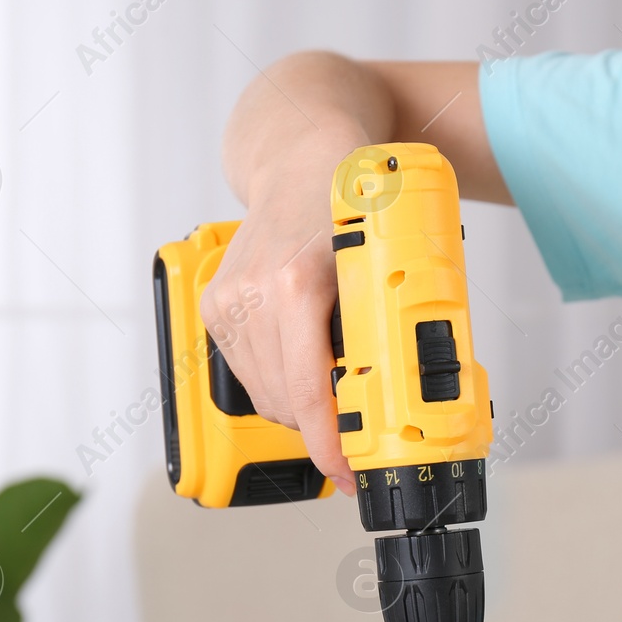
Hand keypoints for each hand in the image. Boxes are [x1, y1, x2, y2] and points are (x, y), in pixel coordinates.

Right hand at [200, 136, 362, 492]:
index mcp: (296, 283)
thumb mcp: (389, 254)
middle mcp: (252, 293)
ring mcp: (227, 299)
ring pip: (264, 393)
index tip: (350, 472)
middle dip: (324, 429)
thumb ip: (390, 315)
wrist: (299, 150)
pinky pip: (247, 370)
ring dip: (301, 408)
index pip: (309, 392)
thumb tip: (406, 385)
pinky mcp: (215, 303)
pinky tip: (307, 363)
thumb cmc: (348, 192)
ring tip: (340, 394)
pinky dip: (279, 381)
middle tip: (363, 438)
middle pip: (285, 403)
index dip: (331, 444)